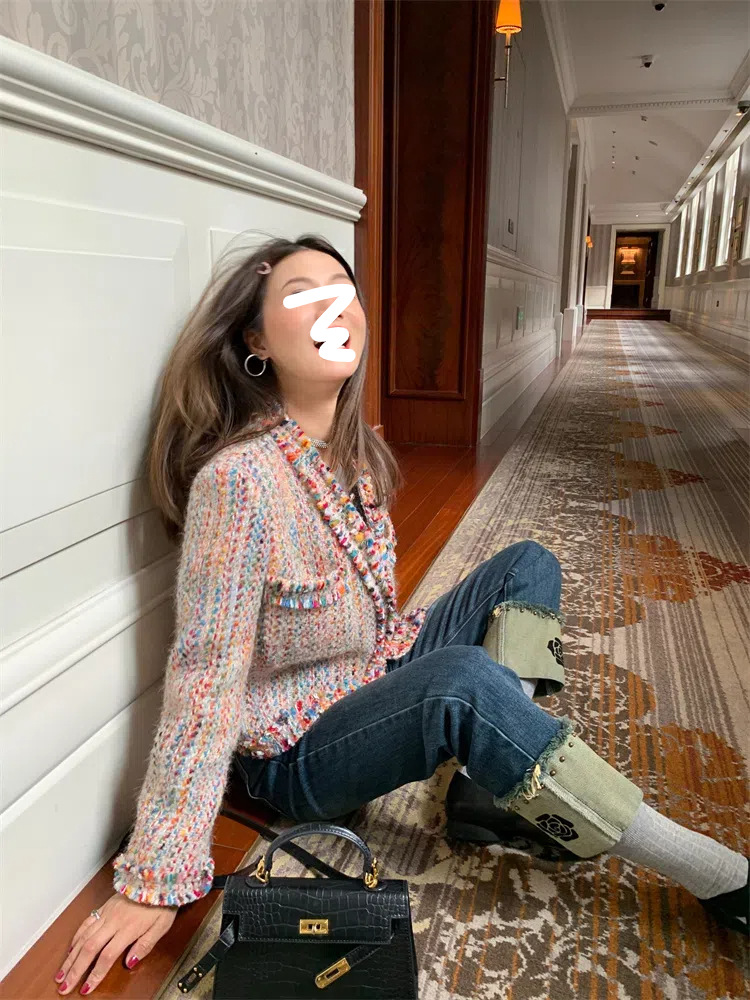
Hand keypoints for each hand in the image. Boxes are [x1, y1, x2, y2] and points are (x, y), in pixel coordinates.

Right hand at [54, 892, 177, 994]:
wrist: (157, 877)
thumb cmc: (162, 903)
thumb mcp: (162, 926)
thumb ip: (145, 945)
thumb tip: (129, 963)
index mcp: (128, 928)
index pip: (107, 956)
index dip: (95, 974)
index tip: (86, 989)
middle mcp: (114, 921)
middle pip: (89, 948)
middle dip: (75, 970)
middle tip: (64, 987)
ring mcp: (107, 913)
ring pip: (84, 937)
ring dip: (71, 957)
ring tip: (61, 973)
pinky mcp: (105, 906)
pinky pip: (86, 922)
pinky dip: (76, 937)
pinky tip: (71, 949)